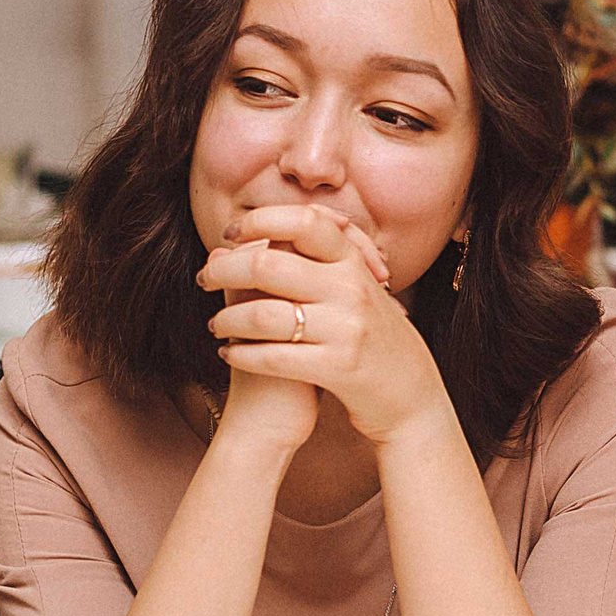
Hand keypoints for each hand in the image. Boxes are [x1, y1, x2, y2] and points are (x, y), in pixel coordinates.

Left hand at [199, 203, 448, 445]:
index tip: (232, 233)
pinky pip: (274, 357)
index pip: (305, 222)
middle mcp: (352, 289)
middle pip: (269, 265)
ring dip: (226, 320)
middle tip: (204, 280)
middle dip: (224, 271)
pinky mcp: (339, 367)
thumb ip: (309, 264)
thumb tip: (235, 246)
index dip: (262, 220)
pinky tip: (230, 354)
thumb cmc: (370, 338)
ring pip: (263, 314)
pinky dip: (242, 354)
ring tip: (215, 325)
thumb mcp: (352, 291)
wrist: (410, 395)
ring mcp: (347, 328)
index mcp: (353, 263)